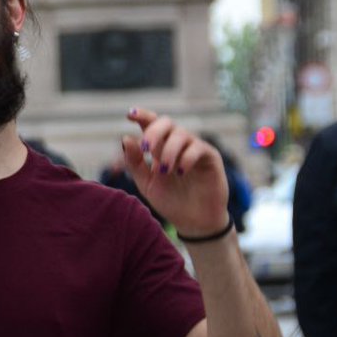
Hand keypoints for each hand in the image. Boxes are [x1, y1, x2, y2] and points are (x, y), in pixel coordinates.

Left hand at [120, 108, 228, 235]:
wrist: (193, 222)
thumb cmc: (170, 201)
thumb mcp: (147, 183)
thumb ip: (135, 163)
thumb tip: (126, 137)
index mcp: (159, 148)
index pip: (151, 124)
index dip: (142, 116)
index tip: (130, 114)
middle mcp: (177, 144)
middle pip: (166, 122)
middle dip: (154, 132)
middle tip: (146, 148)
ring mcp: (194, 149)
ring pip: (181, 134)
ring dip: (169, 150)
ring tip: (165, 171)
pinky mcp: (210, 157)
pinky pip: (198, 147)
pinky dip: (186, 157)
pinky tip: (181, 172)